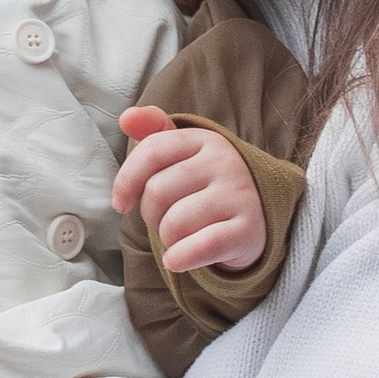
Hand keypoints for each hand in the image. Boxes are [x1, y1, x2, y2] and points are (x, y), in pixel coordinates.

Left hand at [114, 106, 267, 276]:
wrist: (257, 219)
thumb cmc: (206, 187)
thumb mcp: (183, 155)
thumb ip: (153, 133)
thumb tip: (127, 117)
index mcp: (203, 139)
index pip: (151, 151)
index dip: (126, 181)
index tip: (121, 203)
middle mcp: (224, 162)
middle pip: (157, 192)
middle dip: (150, 215)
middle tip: (165, 220)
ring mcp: (239, 195)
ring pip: (174, 224)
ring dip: (167, 239)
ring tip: (180, 237)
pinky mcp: (247, 230)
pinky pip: (200, 247)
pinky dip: (180, 258)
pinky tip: (177, 260)